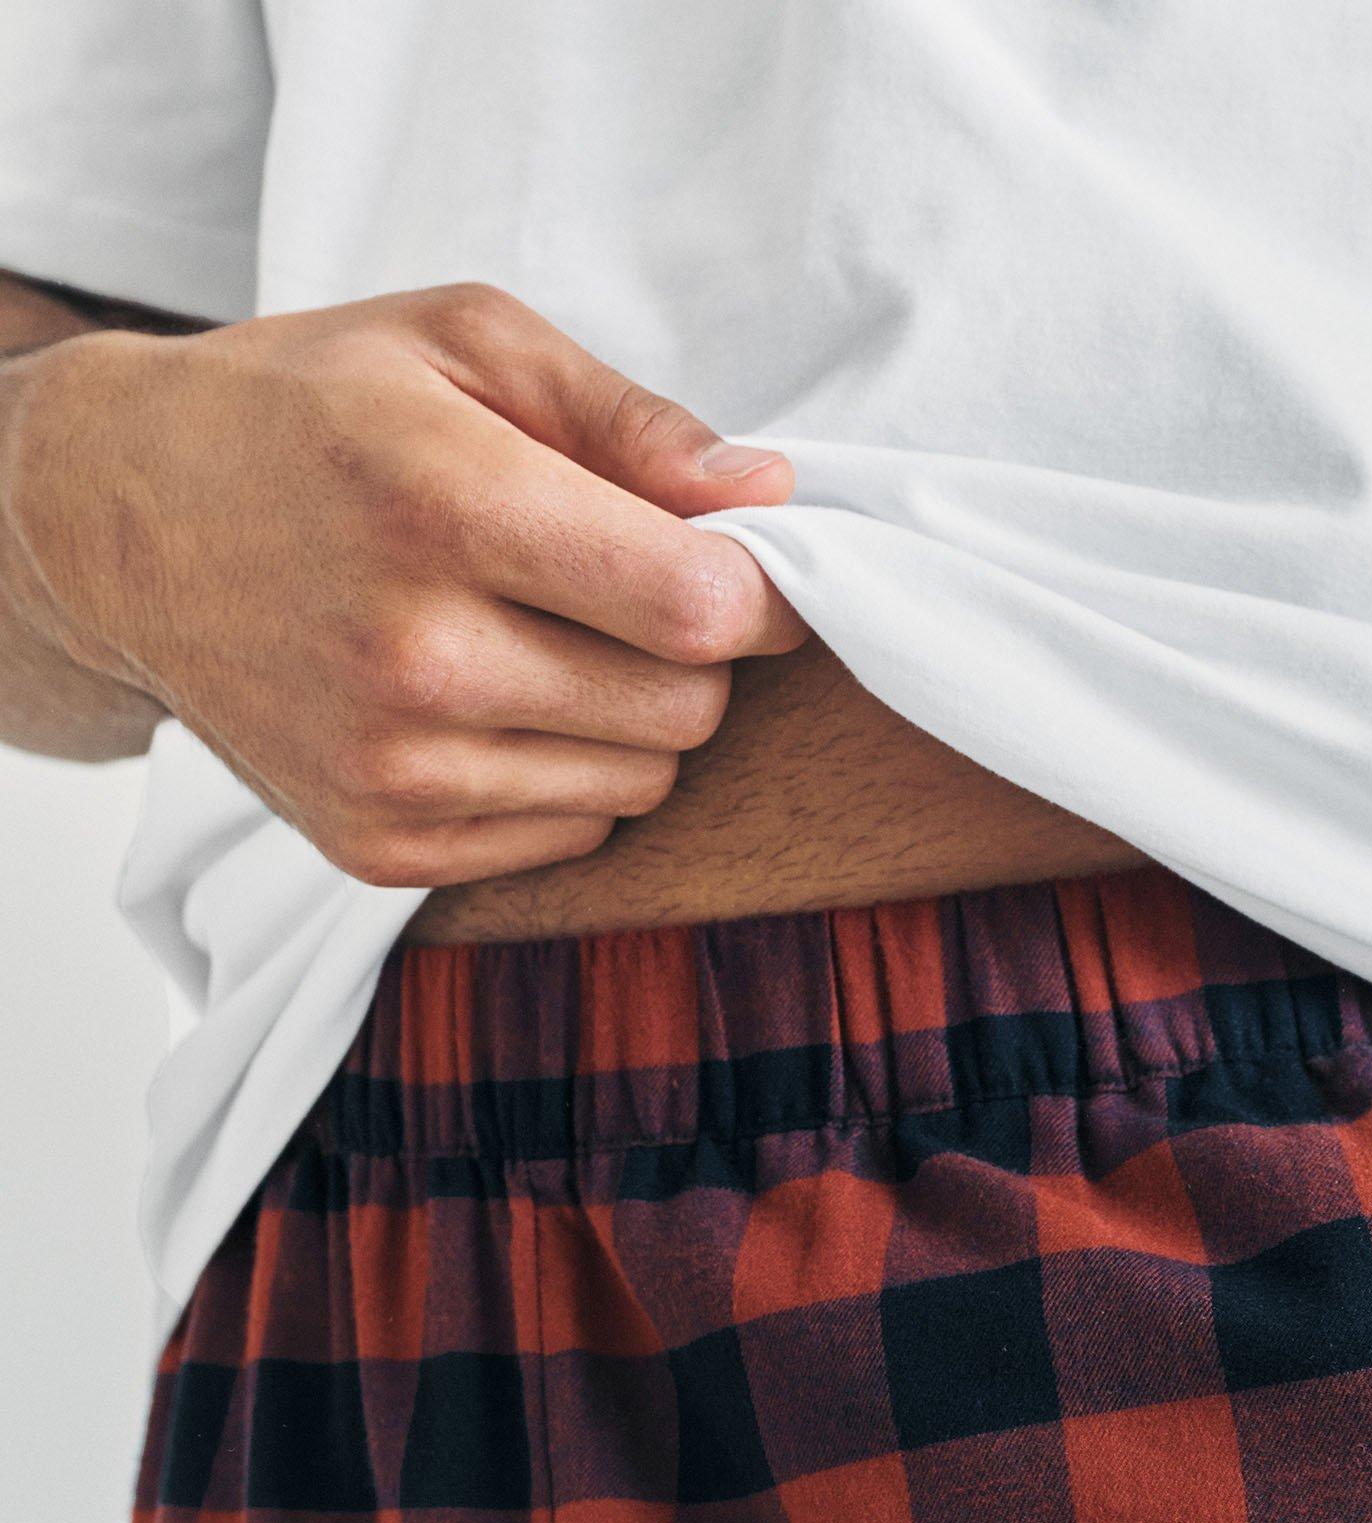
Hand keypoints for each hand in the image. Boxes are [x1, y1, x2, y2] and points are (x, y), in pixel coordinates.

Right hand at [0, 281, 806, 885]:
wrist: (123, 519)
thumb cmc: (312, 413)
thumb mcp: (462, 345)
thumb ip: (628, 419)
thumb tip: (766, 496)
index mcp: (444, 506)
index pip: (693, 607)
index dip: (763, 596)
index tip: (755, 574)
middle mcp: (415, 654)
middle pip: (684, 707)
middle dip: (689, 651)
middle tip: (623, 594)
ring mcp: (392, 766)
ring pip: (640, 781)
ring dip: (630, 718)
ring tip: (543, 639)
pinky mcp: (378, 844)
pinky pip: (570, 835)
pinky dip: (566, 775)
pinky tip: (493, 702)